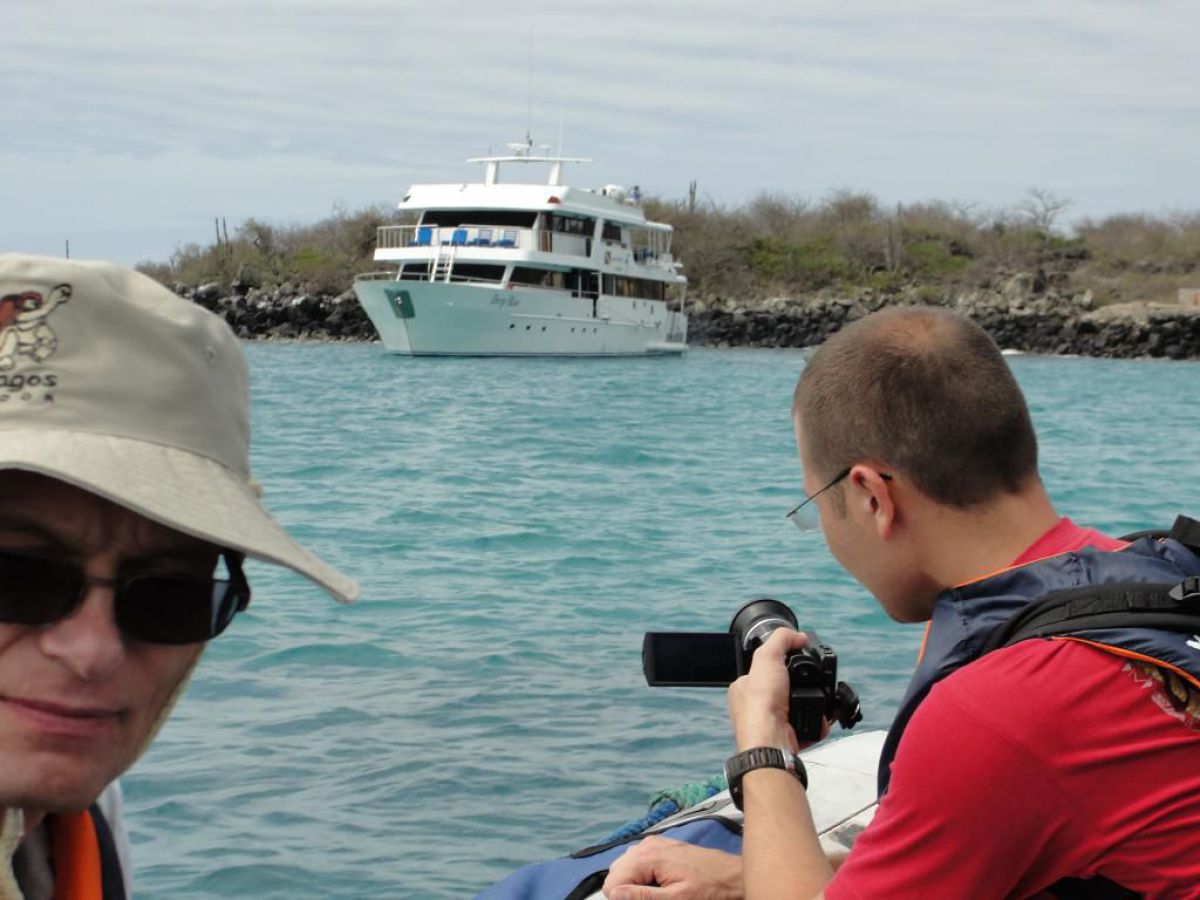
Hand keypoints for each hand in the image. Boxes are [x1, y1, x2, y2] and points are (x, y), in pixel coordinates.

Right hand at [602, 836, 742, 898]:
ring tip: (657, 893)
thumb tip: (615, 894)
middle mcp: (647, 846)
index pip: (612, 882)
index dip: (621, 899)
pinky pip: (638, 862)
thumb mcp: (677, 899)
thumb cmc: (710, 889)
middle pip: (616, 873)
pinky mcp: (661, 847)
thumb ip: (643, 896)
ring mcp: (654, 844)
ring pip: (625, 868)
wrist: (733, 876)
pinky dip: (642, 875)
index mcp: (648, 856)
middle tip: (653, 898)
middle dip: (627, 891)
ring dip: (634, 884)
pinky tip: (659, 884)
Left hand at [727, 627, 812, 751]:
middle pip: (783, 690)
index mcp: (744, 688)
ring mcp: (771, 724)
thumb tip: (798, 637)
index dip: (780, 665)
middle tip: (810, 685)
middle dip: (800, 688)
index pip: (763, 670)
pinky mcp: (788, 737)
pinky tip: (819, 718)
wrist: (771, 740)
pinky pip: (808, 726)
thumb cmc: (761, 702)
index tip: (795, 664)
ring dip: (812, 705)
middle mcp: (754, 707)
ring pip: (797, 709)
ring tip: (818, 701)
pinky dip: (818, 722)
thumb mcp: (767, 657)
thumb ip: (781, 640)